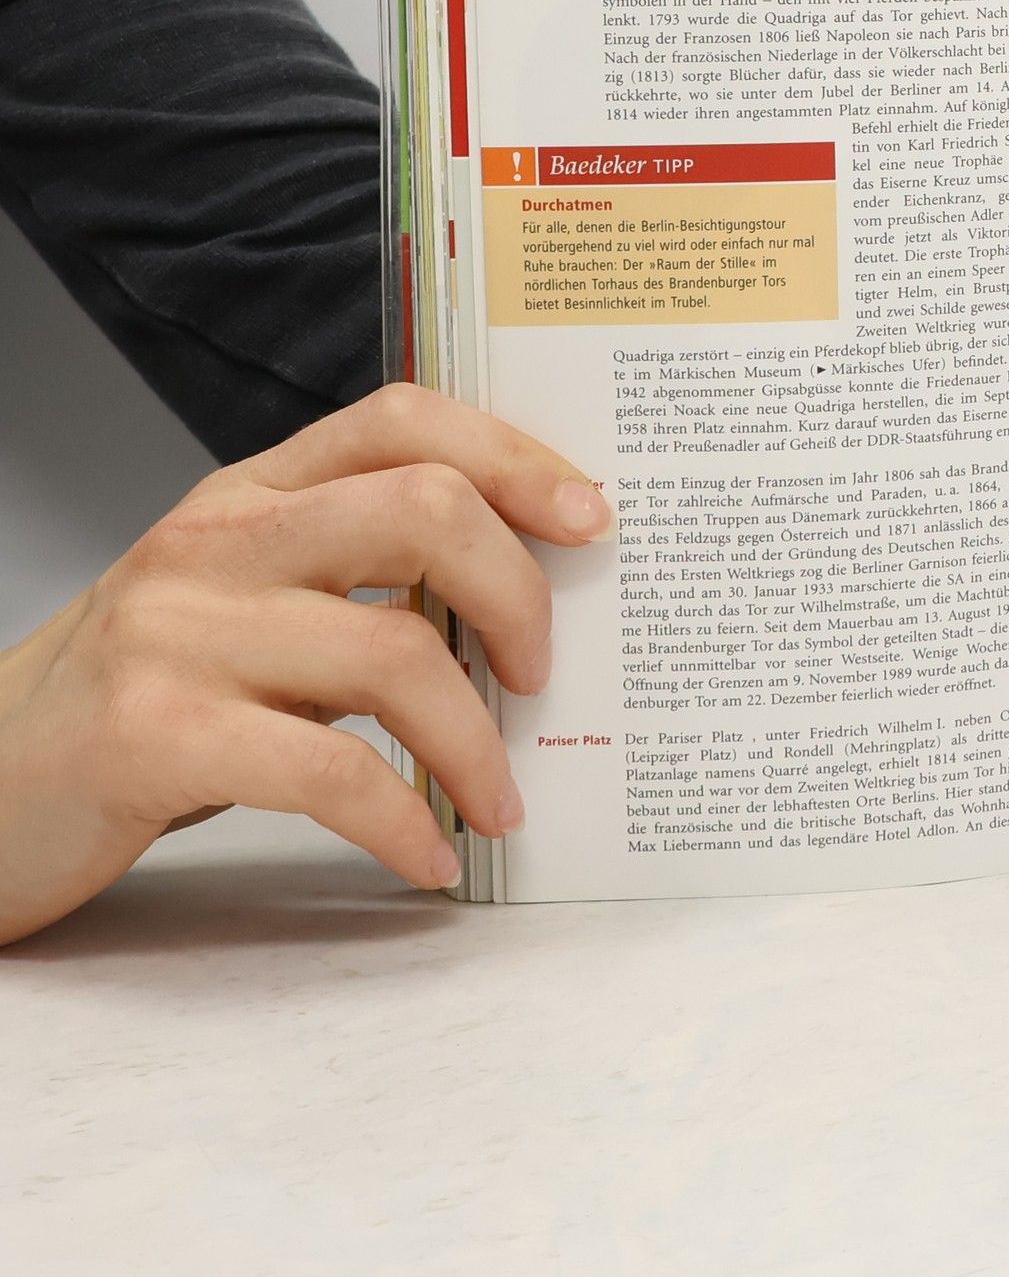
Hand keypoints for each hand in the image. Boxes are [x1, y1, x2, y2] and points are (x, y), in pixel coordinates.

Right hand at [0, 384, 611, 944]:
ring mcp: (179, 633)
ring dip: (478, 741)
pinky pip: (332, 773)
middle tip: (540, 676)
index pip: (405, 421)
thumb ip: (357, 576)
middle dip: (521, 595)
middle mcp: (216, 539)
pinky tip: (430, 856)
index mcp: (252, 492)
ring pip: (396, 652)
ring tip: (501, 798)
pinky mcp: (153, 737)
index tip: (591, 519)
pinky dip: (406, 821)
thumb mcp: (248, 601)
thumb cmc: (149, 694)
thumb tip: (523, 603)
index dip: (516, 458)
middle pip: (425, 511)